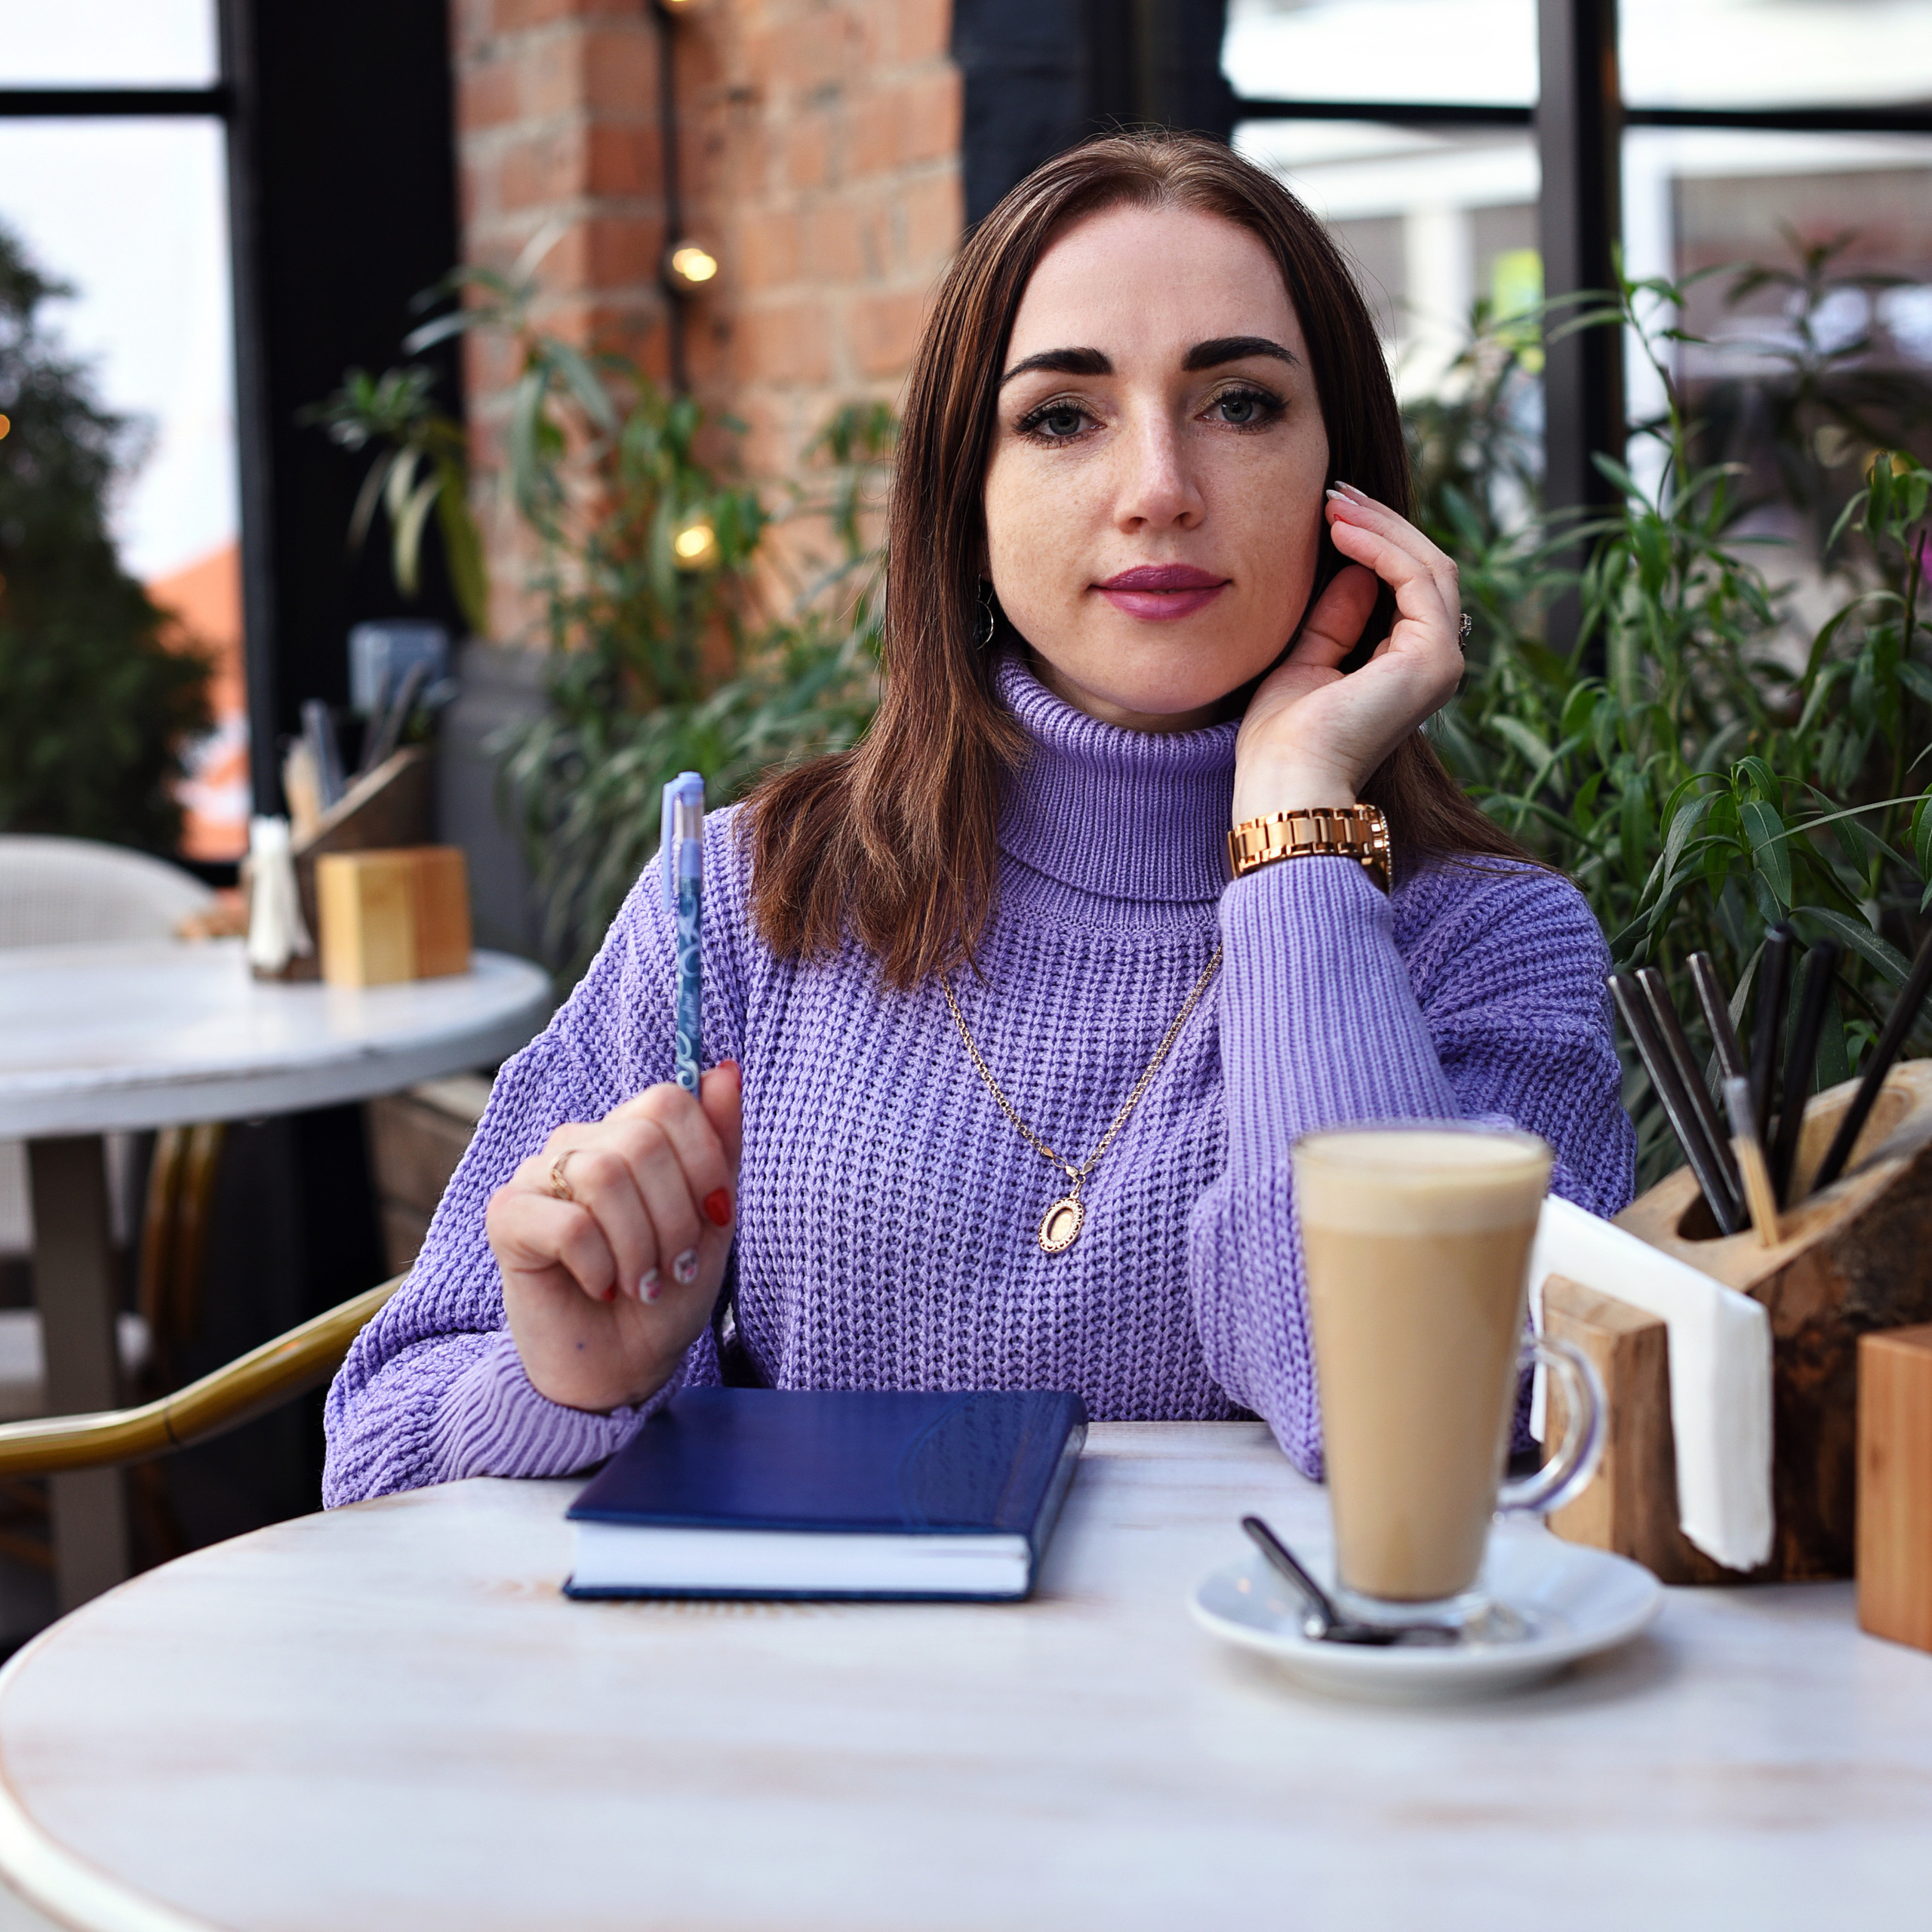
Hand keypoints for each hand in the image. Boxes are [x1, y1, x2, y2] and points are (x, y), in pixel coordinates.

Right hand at [485, 1062, 742, 1411]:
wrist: (623, 1366)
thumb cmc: (667, 1290)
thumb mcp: (713, 1218)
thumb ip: (719, 1144)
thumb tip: (726, 1068)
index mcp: (628, 1135)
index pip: (669, 1101)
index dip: (704, 1161)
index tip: (715, 1216)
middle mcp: (579, 1143)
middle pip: (641, 1139)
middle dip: (675, 1216)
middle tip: (673, 1265)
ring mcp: (538, 1176)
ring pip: (604, 1176)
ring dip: (639, 1245)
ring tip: (642, 1281)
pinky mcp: (507, 1218)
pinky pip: (568, 1223)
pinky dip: (600, 1266)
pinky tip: (601, 1288)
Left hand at [1231, 482, 1464, 822]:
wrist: (1285, 783)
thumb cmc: (1282, 739)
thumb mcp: (1305, 660)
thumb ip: (1333, 616)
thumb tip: (1350, 568)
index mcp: (1406, 667)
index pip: (1407, 585)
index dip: (1372, 540)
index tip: (1328, 509)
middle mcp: (1434, 663)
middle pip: (1424, 567)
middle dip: (1379, 522)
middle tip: (1333, 490)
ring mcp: (1441, 661)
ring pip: (1428, 565)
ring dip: (1379, 525)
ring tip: (1334, 501)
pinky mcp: (1433, 659)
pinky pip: (1417, 579)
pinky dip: (1381, 546)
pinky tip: (1341, 529)